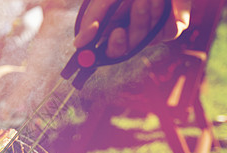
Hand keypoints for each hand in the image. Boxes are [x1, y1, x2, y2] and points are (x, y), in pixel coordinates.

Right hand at [73, 0, 191, 57]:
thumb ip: (91, 19)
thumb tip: (78, 44)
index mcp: (111, 27)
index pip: (106, 50)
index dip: (108, 48)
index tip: (112, 36)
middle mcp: (129, 32)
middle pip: (123, 51)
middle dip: (123, 41)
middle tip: (120, 30)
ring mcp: (150, 32)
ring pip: (145, 40)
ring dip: (143, 18)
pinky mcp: (171, 29)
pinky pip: (168, 33)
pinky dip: (163, 17)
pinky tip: (161, 1)